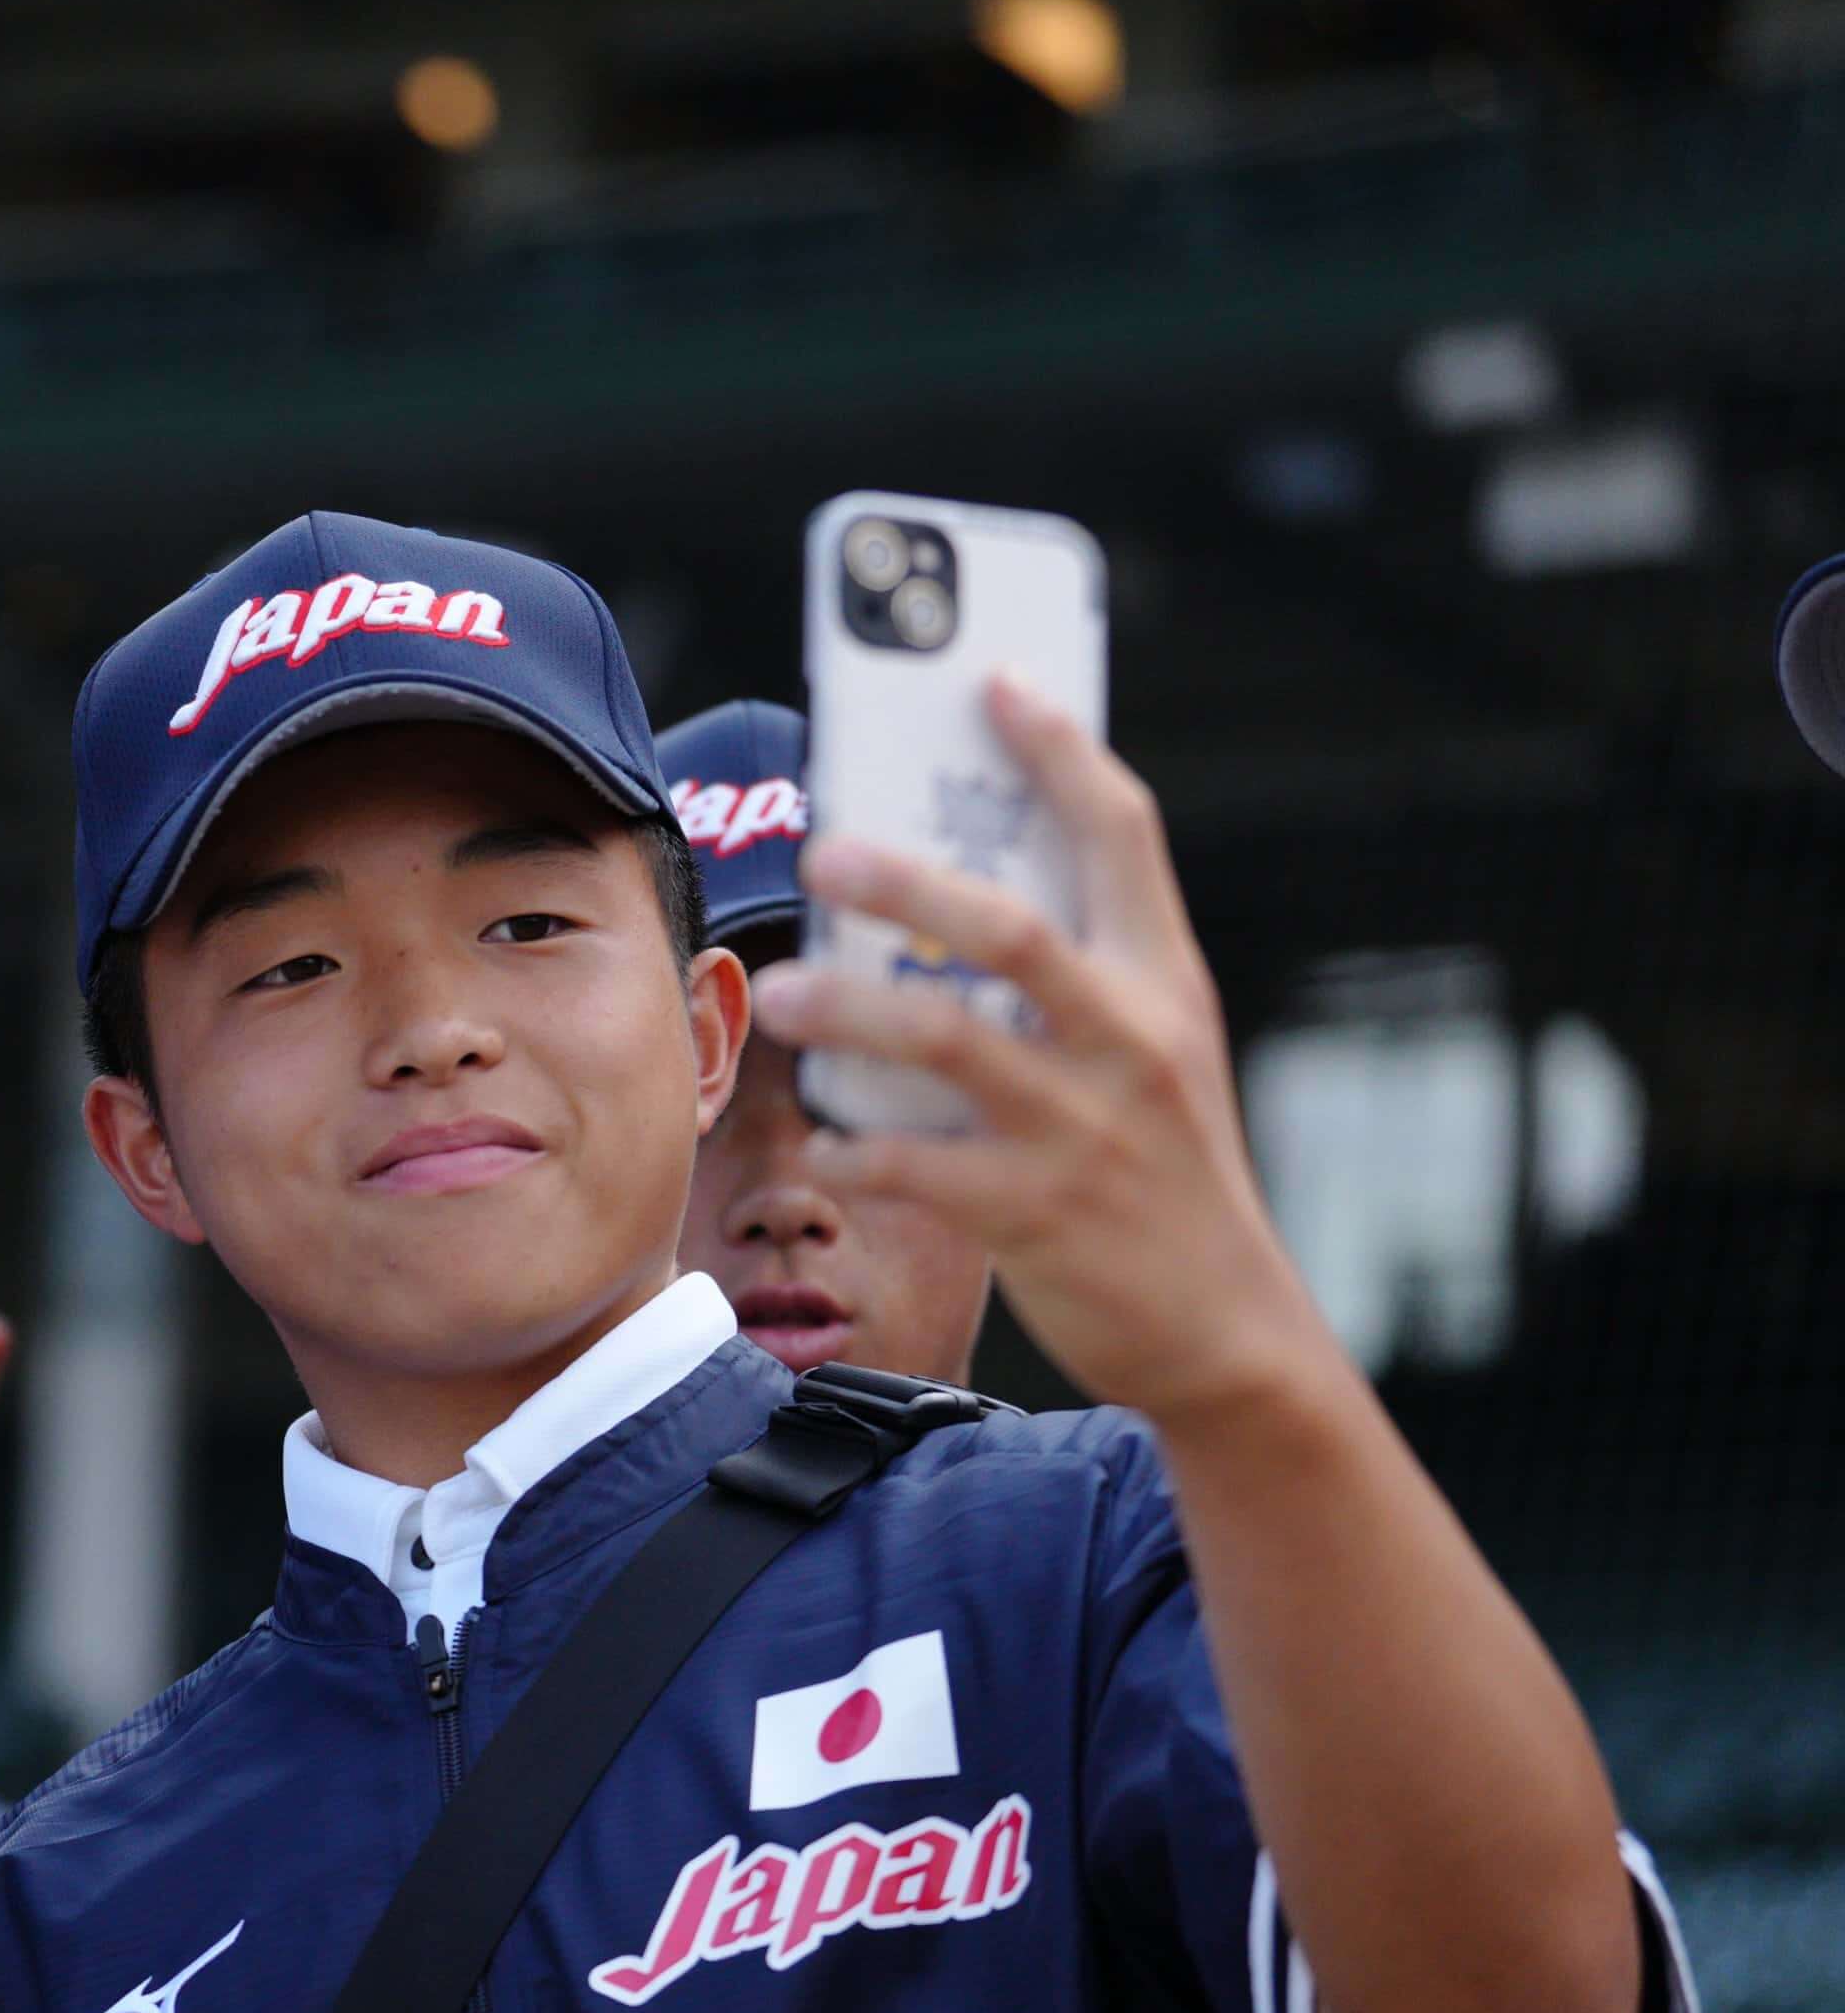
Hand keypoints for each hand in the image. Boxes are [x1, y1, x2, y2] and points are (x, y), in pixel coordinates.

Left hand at [750, 677, 1338, 1426]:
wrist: (1233, 1330)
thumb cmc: (1166, 1176)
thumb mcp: (1158, 1055)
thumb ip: (1080, 979)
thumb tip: (948, 901)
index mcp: (1165, 982)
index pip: (1120, 835)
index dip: (1058, 750)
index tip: (995, 681)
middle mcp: (1132, 1041)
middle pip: (1011, 929)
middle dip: (909, 883)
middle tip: (826, 848)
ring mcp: (1085, 1129)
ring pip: (946, 1042)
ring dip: (847, 1009)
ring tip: (779, 990)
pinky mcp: (1036, 1215)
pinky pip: (916, 1168)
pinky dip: (853, 1149)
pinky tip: (818, 1140)